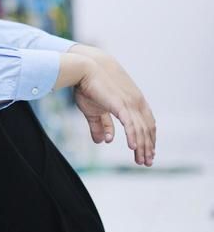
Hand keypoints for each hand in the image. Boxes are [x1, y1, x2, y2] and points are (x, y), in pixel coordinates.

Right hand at [57, 50, 155, 166]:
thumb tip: (105, 141)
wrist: (83, 69)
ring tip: (141, 161)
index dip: (148, 138)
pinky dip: (133, 137)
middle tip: (148, 162)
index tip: (147, 152)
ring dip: (142, 147)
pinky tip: (133, 148)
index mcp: (133, 101)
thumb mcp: (95, 110)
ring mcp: (130, 103)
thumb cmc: (87, 86)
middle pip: (147, 128)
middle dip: (148, 146)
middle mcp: (136, 102)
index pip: (146, 123)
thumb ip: (101, 126)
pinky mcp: (121, 104)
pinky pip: (131, 124)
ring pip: (141, 130)